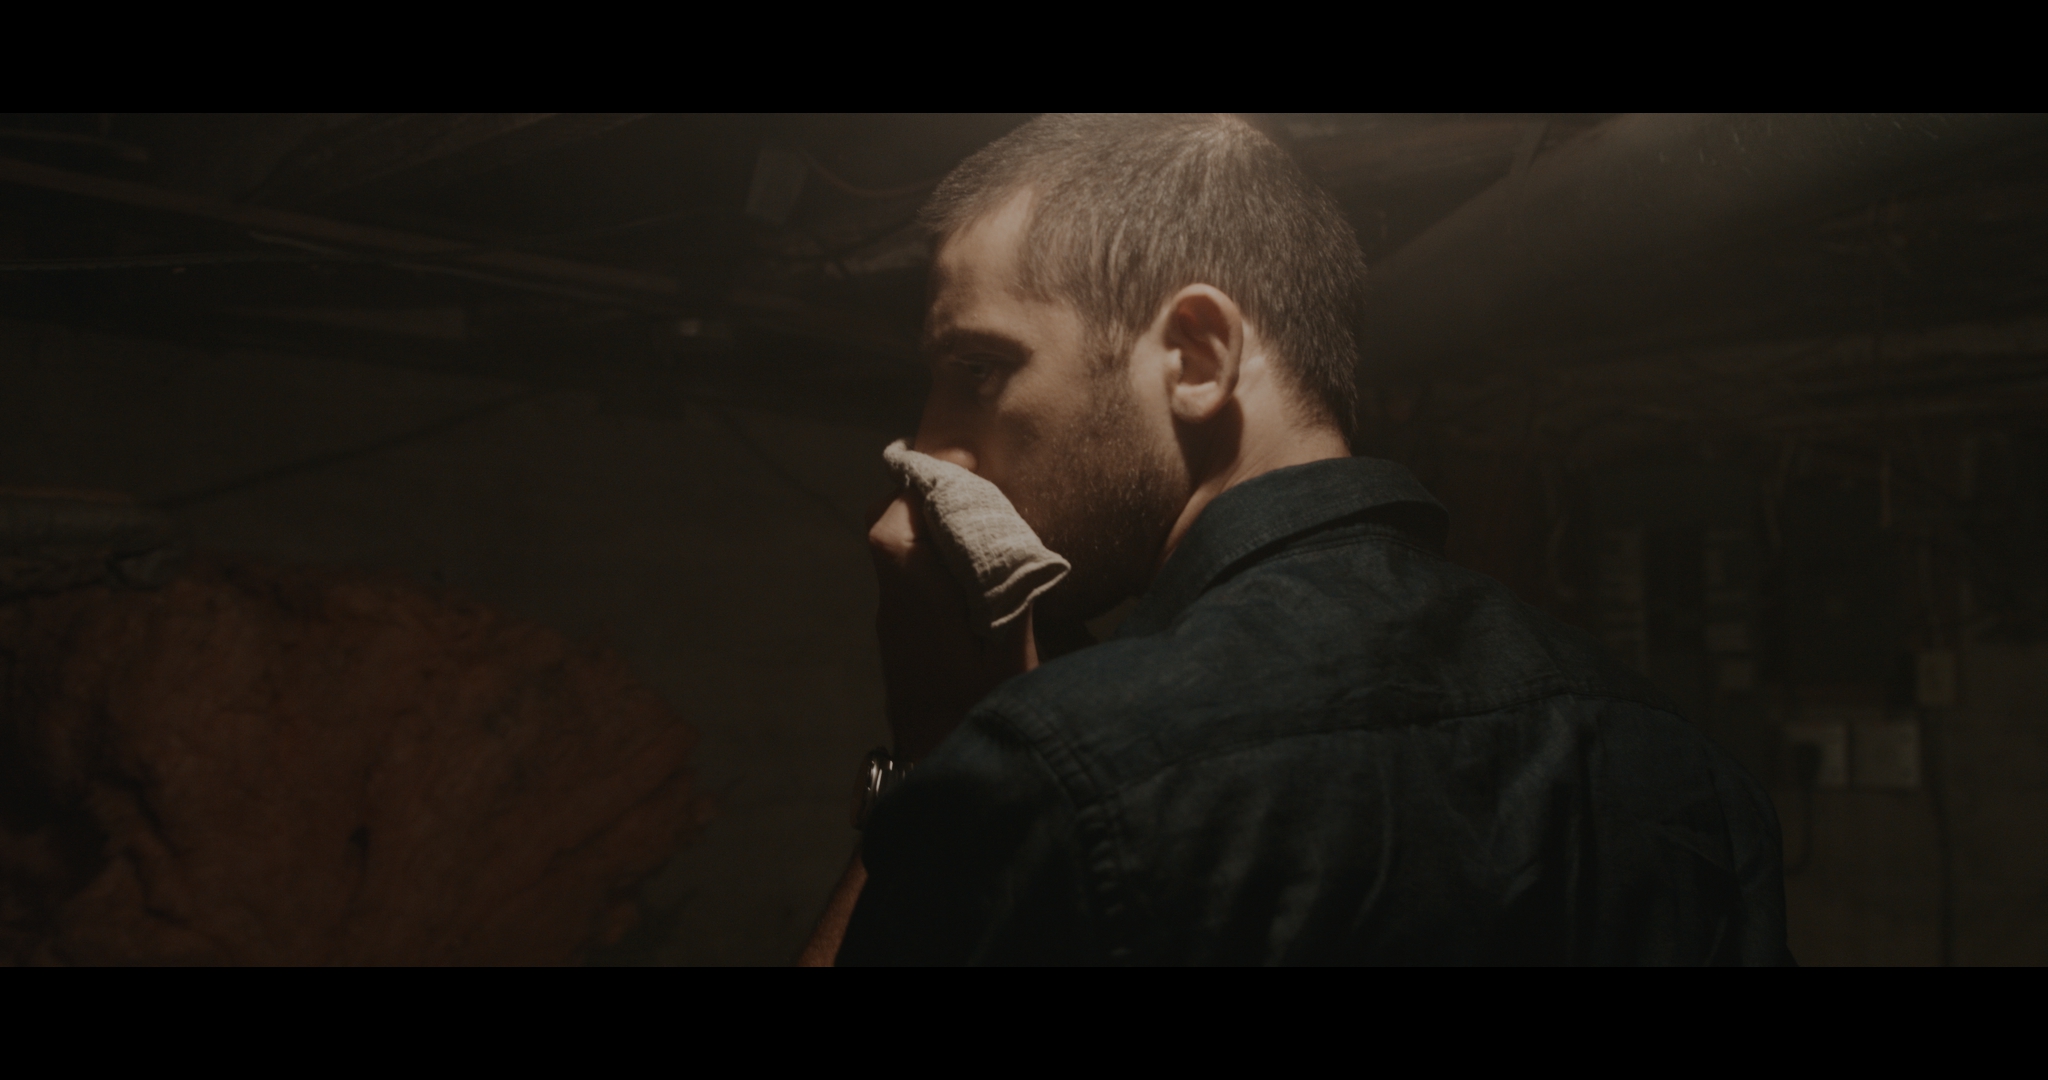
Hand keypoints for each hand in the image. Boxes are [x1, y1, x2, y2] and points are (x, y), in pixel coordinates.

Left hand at [869, 483, 1036, 762]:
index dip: (929, 480)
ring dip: (930, 525)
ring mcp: (892, 622)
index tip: (968, 464)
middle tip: (976, 482)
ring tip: (980, 515)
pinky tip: (973, 565)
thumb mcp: (1010, 648)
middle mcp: (893, 601)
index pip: (898, 514)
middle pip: (890, 524)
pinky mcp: (899, 639)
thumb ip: (1006, 584)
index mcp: (915, 594)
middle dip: (928, 495)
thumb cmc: (981, 710)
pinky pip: (908, 578)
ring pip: (897, 550)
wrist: (940, 773)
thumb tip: (1003, 529)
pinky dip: (932, 556)